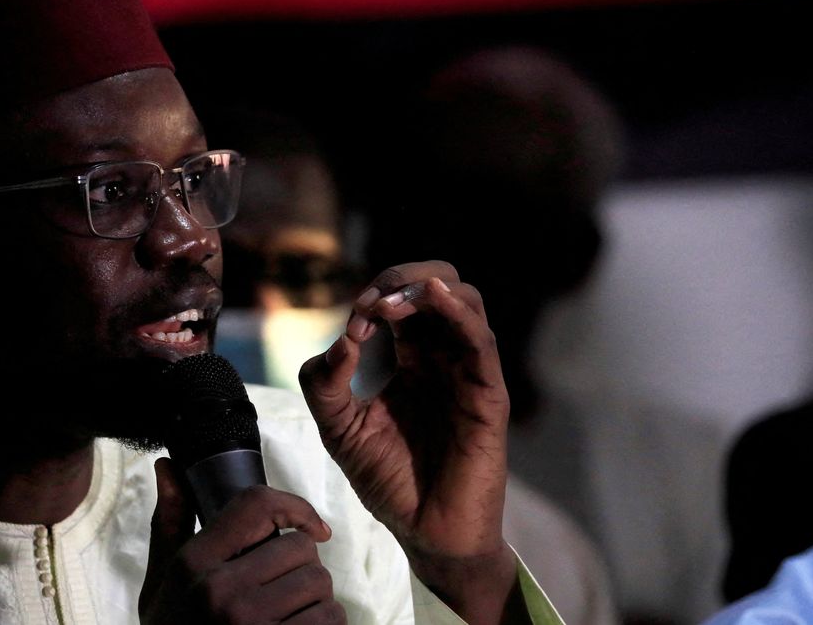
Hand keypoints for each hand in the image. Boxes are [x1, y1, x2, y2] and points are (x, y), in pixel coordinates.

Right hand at [139, 458, 346, 624]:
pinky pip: (330, 622)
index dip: (295, 507)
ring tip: (288, 616)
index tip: (309, 527)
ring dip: (316, 601)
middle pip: (300, 548)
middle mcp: (221, 592)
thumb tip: (168, 465)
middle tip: (282, 589)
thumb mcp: (162, 584)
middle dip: (301, 567)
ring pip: (321, 585)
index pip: (257, 504)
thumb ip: (170, 525)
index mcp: (194, 564)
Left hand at [299, 261, 516, 622]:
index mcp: (413, 361)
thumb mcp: (338, 429)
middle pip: (438, 287)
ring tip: (390, 307)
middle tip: (372, 302)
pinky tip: (434, 299)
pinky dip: (459, 310)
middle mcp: (444, 359)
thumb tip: (340, 340)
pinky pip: (481, 340)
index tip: (353, 323)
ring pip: (466, 300)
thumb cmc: (389, 481)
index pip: (403, 302)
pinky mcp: (488, 395)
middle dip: (402, 279)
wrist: (425, 533)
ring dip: (426, 289)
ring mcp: (469, 373)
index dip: (376, 297)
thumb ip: (324, 384)